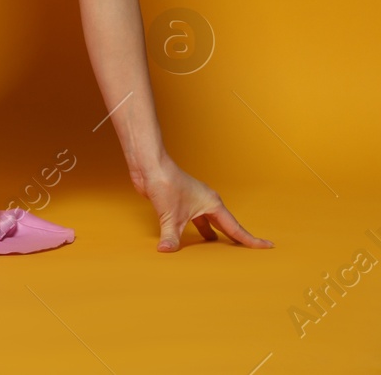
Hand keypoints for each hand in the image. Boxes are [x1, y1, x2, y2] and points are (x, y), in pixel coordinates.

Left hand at [132, 153, 273, 252]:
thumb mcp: (170, 215)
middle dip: (236, 238)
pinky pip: (195, 220)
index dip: (251, 239)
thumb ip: (171, 236)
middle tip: (249, 250)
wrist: (150, 166)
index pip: (235, 228)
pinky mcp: (180, 202)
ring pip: (209, 222)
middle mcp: (206, 202)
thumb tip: (167, 250)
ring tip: (221, 248)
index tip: (268, 245)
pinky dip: (197, 230)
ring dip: (215, 234)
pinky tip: (194, 237)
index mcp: (212, 204)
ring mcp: (194, 201)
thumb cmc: (165, 183)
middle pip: (225, 225)